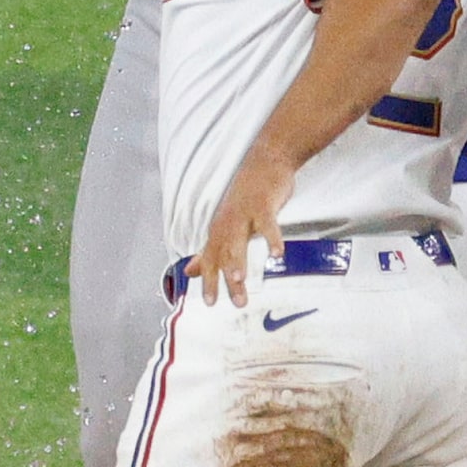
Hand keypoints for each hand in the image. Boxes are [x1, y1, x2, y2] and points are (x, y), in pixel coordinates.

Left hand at [191, 151, 292, 306]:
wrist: (265, 162)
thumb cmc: (247, 196)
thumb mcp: (227, 224)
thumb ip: (210, 250)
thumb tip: (190, 270)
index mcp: (220, 230)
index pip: (210, 260)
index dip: (209, 281)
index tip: (210, 304)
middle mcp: (228, 223)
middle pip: (224, 254)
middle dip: (227, 279)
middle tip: (236, 302)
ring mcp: (244, 213)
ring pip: (239, 240)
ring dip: (239, 260)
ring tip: (240, 281)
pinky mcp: (263, 205)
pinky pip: (267, 224)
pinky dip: (272, 238)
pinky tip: (277, 254)